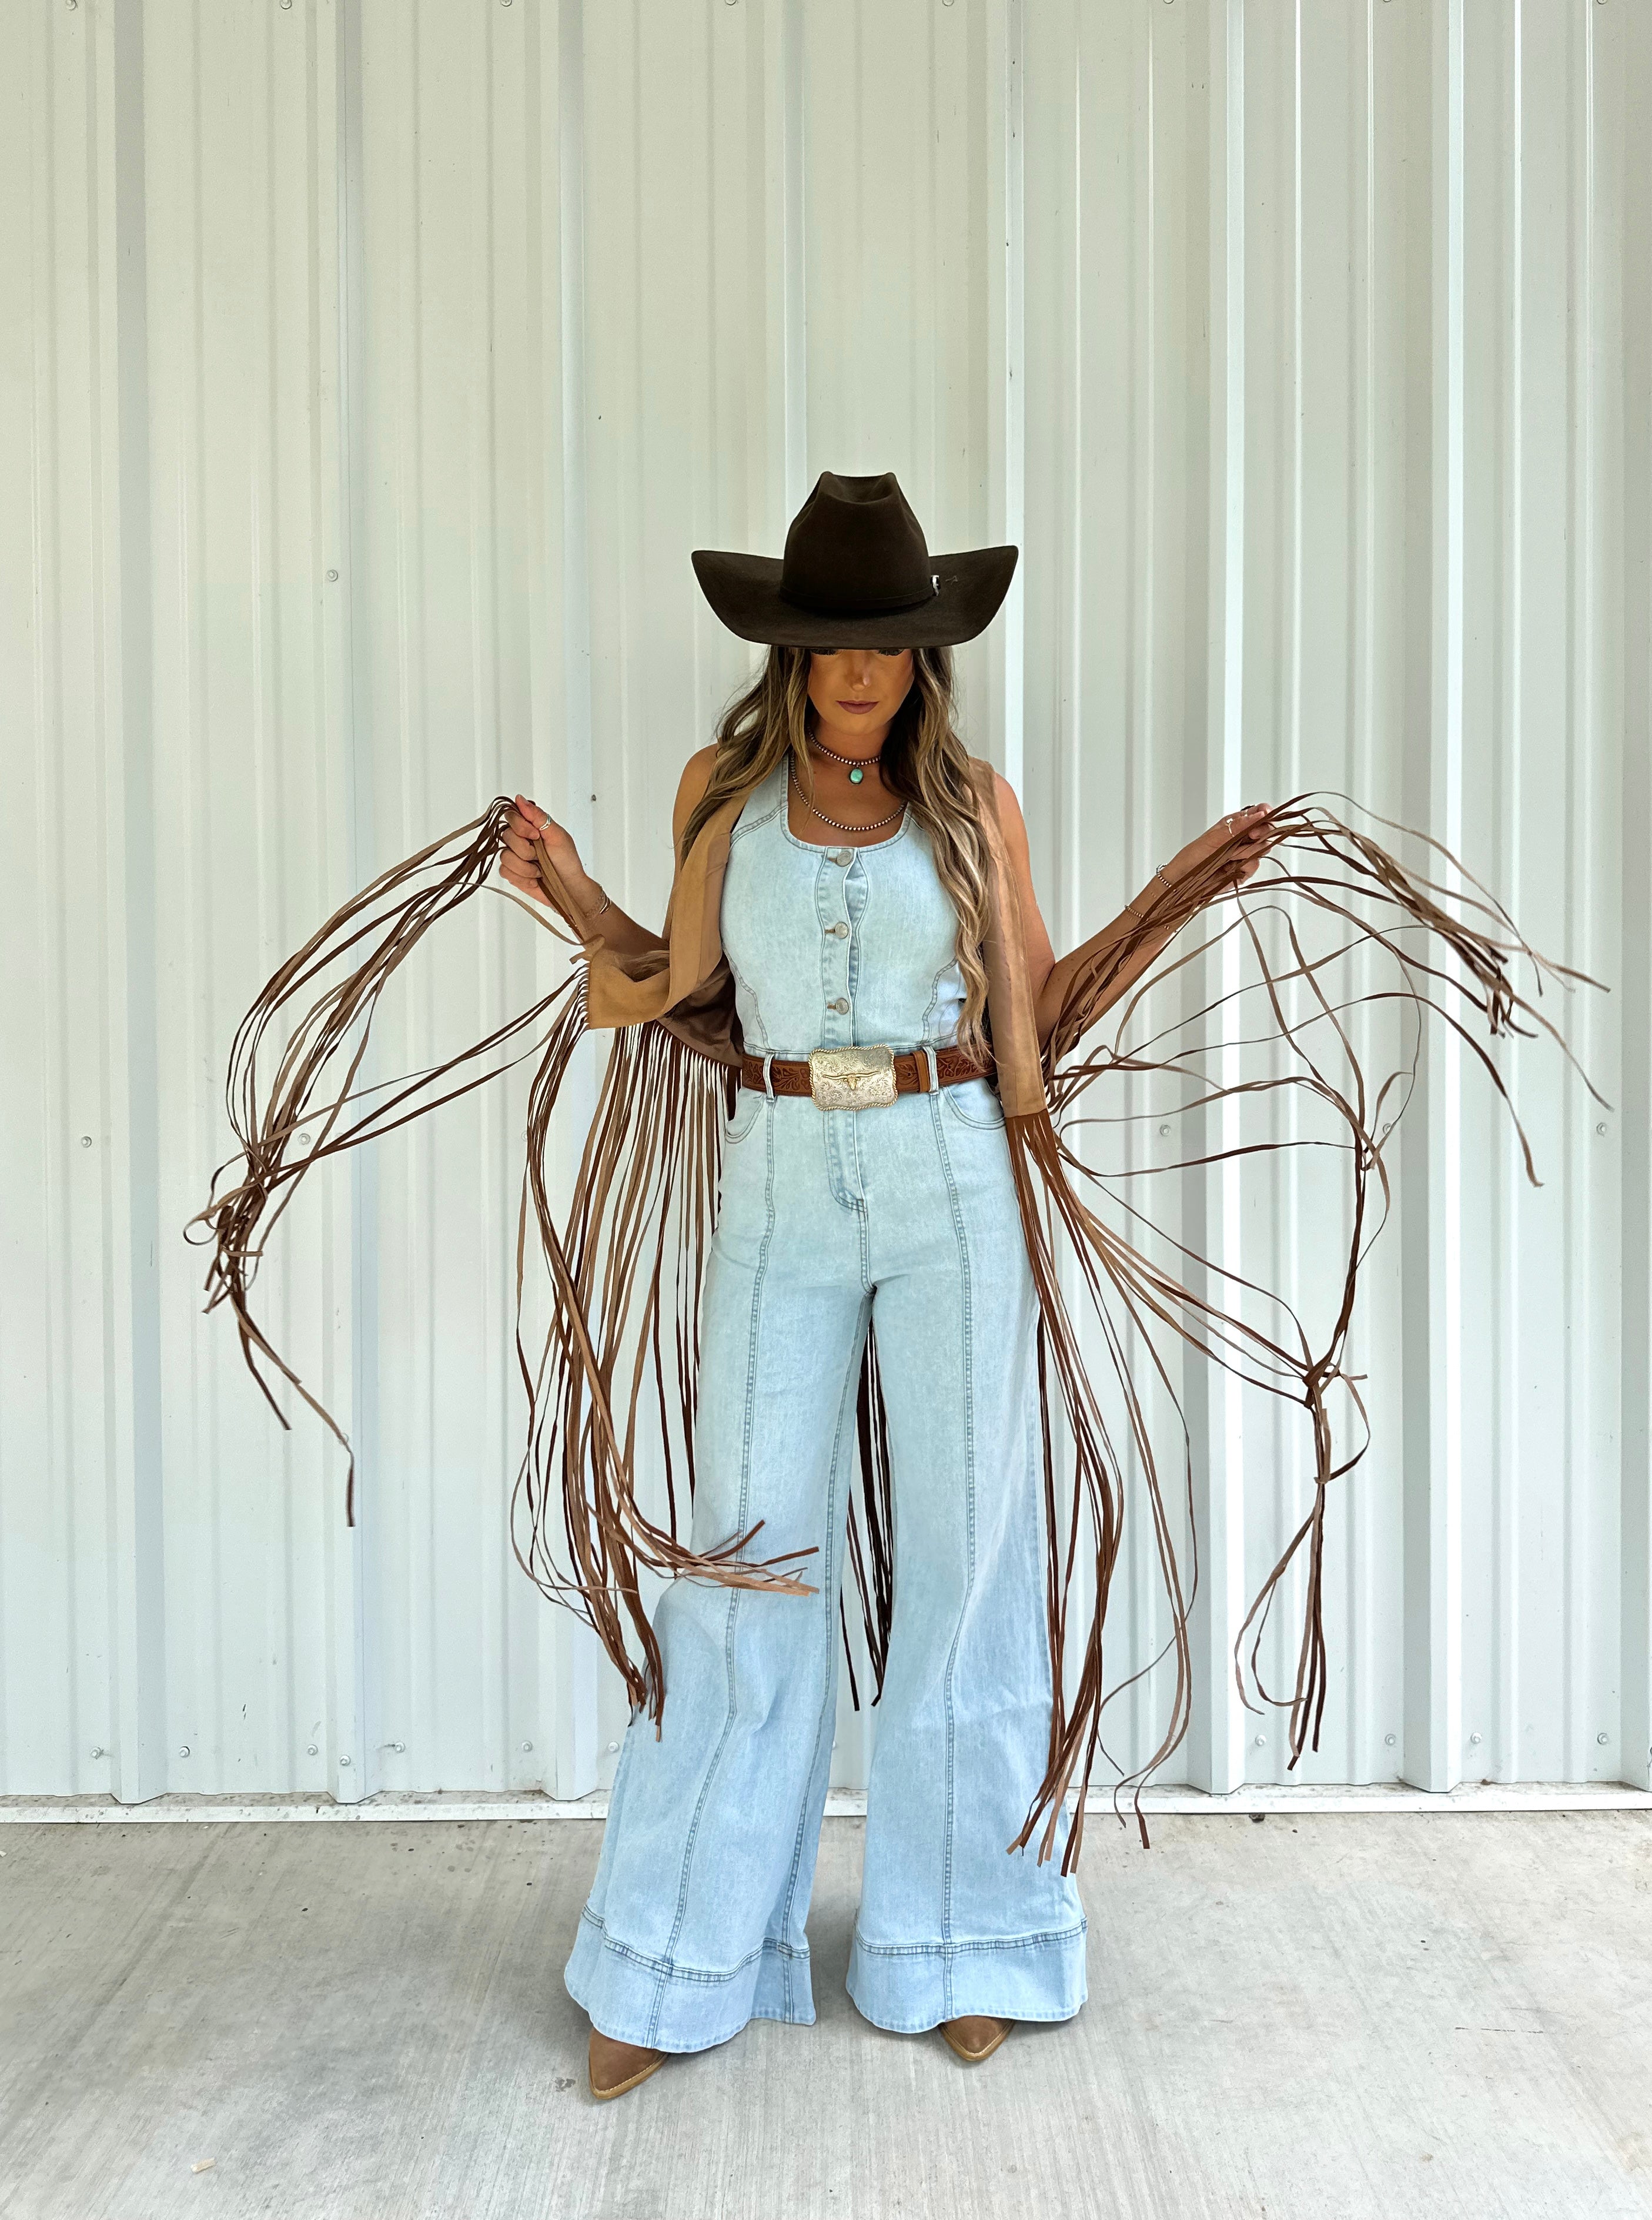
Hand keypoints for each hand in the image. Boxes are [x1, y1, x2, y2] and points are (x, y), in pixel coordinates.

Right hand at [499, 794, 598, 913]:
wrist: (569, 888)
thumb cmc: (567, 862)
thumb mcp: (557, 835)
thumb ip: (538, 817)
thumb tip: (520, 799)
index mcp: (531, 827)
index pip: (511, 816)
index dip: (520, 826)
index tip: (536, 836)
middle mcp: (520, 840)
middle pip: (506, 836)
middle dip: (526, 850)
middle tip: (540, 856)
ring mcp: (514, 856)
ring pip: (504, 856)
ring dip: (525, 866)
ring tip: (539, 869)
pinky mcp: (511, 872)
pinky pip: (505, 871)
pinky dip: (522, 877)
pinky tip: (533, 878)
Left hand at [1166, 802, 1275, 894]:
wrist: (1185, 879)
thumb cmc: (1194, 855)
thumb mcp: (1215, 836)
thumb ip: (1238, 826)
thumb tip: (1259, 815)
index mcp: (1235, 825)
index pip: (1258, 814)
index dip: (1265, 813)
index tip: (1266, 815)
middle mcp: (1242, 838)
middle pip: (1265, 831)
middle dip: (1261, 832)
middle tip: (1251, 835)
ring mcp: (1244, 854)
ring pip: (1262, 848)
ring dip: (1247, 851)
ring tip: (1230, 856)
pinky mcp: (1244, 870)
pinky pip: (1254, 865)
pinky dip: (1245, 865)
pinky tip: (1231, 866)